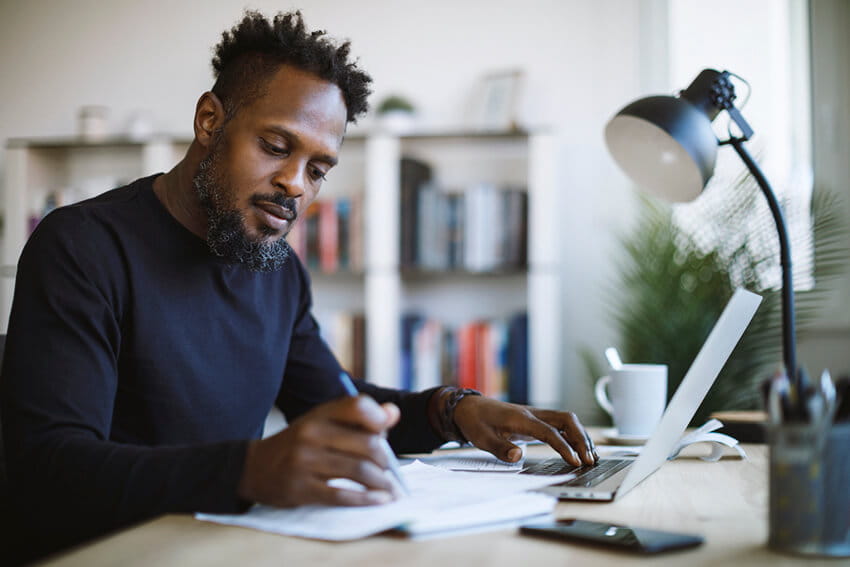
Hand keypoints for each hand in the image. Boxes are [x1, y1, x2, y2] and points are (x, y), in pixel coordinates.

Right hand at [238, 395, 399, 507]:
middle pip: (367, 444)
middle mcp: (312, 434)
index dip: (379, 419)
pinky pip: (341, 496)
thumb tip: (393, 414)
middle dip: (386, 461)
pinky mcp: (300, 488)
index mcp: (320, 414)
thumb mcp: (322, 423)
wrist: (254, 467)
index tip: (386, 433)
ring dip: (382, 483)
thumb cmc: (299, 444)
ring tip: (390, 490)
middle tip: (390, 471)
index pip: (358, 406)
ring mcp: (304, 461)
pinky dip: (366, 500)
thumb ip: (358, 419)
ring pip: (358, 471)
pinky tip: (379, 501)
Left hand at [453, 396, 597, 465]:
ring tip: (591, 457)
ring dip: (581, 436)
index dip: (564, 446)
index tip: (575, 461)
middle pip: (566, 420)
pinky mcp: (536, 419)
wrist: (469, 407)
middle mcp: (532, 414)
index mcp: (520, 418)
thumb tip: (518, 456)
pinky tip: (580, 448)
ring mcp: (536, 415)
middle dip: (581, 439)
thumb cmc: (475, 422)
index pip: (549, 431)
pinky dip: (574, 434)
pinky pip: (561, 424)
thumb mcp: (481, 438)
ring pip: (567, 420)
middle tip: (590, 460)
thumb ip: (500, 448)